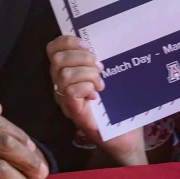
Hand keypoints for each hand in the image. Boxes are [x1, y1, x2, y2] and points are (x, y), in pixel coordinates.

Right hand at [47, 35, 145, 164]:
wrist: (126, 138)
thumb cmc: (117, 107)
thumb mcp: (107, 77)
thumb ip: (98, 61)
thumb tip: (102, 40)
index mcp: (67, 73)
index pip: (53, 48)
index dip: (68, 41)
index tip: (89, 45)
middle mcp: (61, 86)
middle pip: (58, 60)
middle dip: (83, 58)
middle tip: (100, 69)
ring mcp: (65, 101)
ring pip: (65, 75)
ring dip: (88, 74)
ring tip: (100, 84)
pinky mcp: (74, 113)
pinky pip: (71, 92)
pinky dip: (86, 87)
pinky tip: (96, 94)